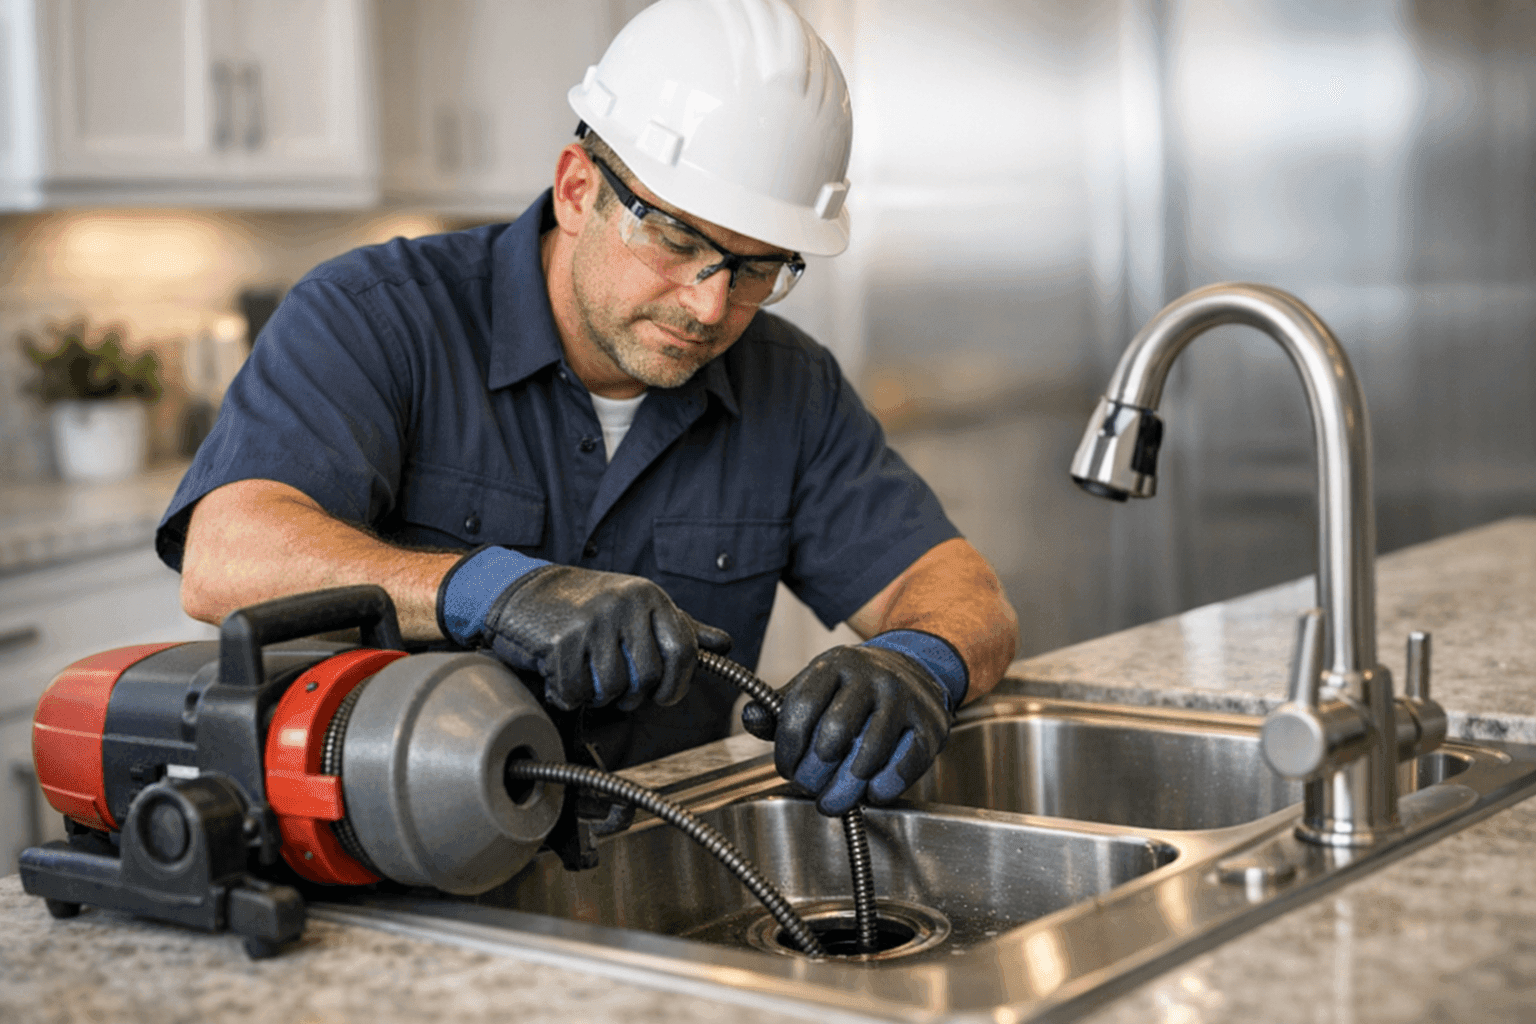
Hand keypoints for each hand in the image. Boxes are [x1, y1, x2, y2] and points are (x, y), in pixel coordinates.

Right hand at [438, 547, 731, 710]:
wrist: (522, 590)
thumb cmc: (585, 604)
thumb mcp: (639, 607)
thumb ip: (682, 627)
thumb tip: (724, 645)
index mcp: (649, 596)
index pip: (683, 651)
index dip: (676, 684)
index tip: (663, 697)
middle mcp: (624, 604)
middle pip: (647, 678)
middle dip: (633, 695)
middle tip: (617, 689)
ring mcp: (592, 621)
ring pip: (612, 689)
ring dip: (598, 696)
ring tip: (587, 678)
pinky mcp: (560, 640)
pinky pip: (575, 692)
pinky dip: (568, 696)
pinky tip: (562, 679)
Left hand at [768, 631, 967, 815]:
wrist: (915, 669)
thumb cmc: (854, 688)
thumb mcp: (815, 686)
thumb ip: (780, 707)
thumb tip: (751, 717)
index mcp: (834, 664)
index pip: (801, 709)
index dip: (788, 748)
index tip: (786, 769)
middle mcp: (871, 676)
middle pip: (834, 733)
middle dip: (815, 772)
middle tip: (809, 787)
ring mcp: (903, 698)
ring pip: (869, 752)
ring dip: (846, 787)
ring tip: (834, 799)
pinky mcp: (930, 724)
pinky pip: (905, 764)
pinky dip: (883, 787)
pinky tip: (870, 793)